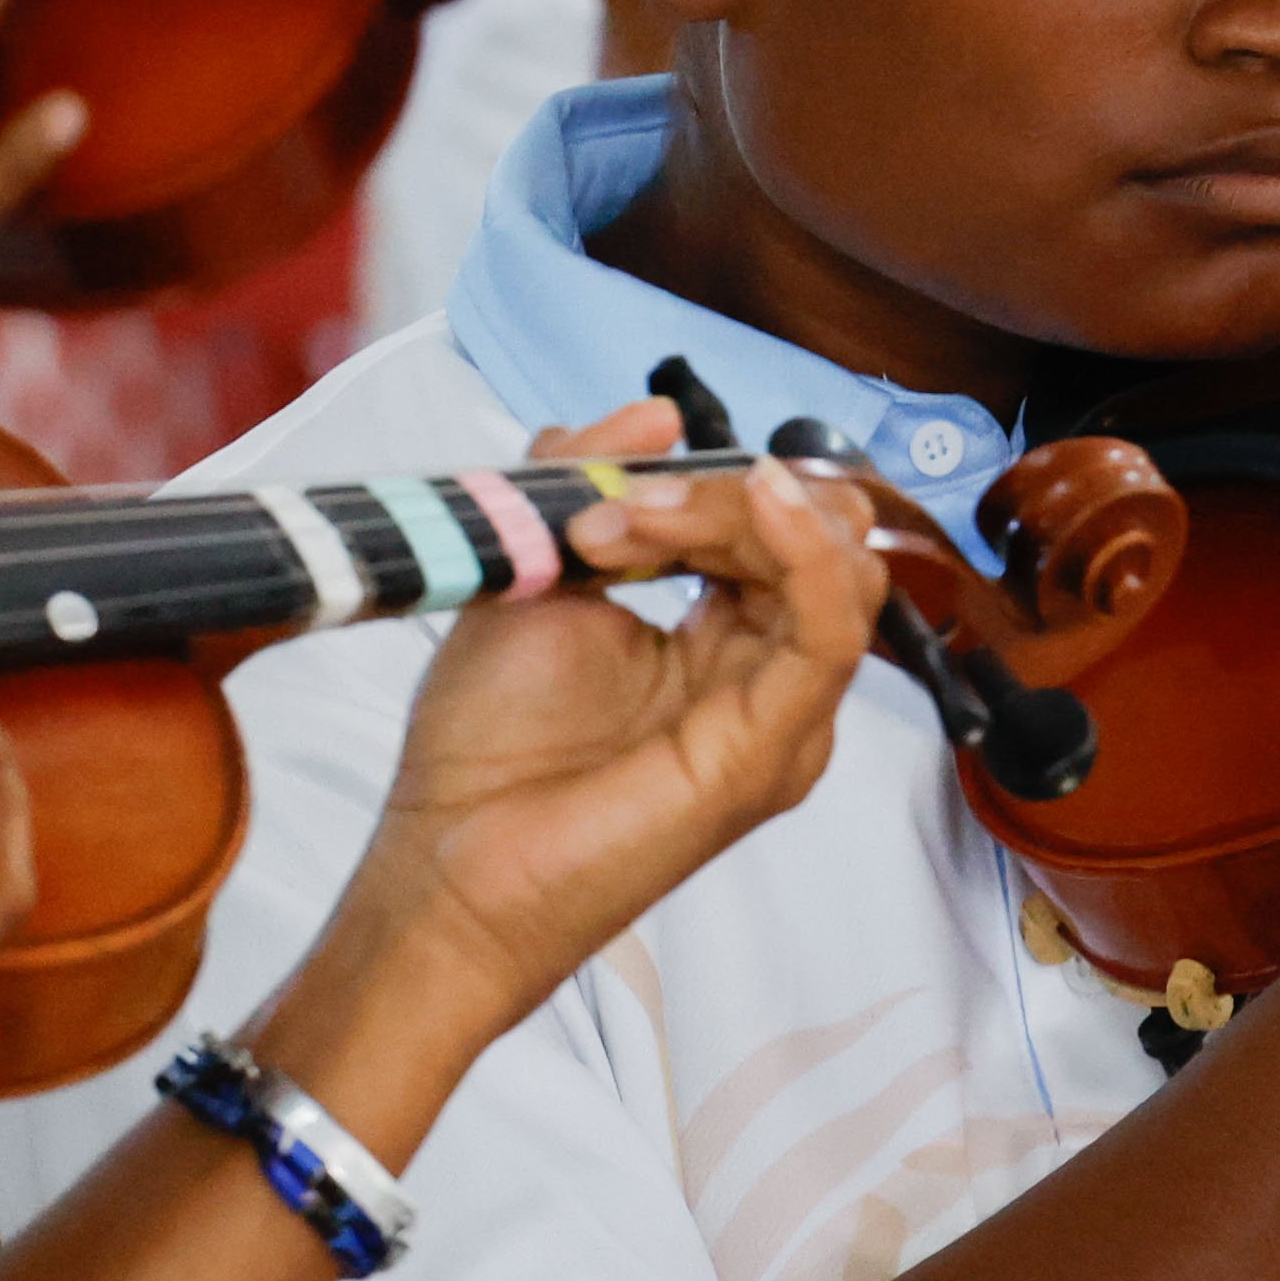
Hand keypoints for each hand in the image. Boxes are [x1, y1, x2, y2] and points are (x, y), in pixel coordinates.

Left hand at [325, 406, 886, 1037]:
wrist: (446, 868)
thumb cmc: (487, 755)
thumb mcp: (539, 577)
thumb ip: (594, 484)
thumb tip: (662, 412)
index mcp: (729, 642)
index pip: (777, 525)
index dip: (702, 486)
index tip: (595, 503)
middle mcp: (771, 679)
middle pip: (818, 535)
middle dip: (719, 494)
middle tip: (608, 517)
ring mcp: (782, 720)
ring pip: (833, 567)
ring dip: (738, 514)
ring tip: (630, 531)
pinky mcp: (772, 751)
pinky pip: (831, 632)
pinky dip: (806, 552)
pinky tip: (760, 502)